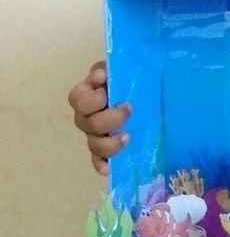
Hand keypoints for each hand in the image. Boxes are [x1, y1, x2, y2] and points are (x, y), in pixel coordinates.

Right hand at [67, 61, 130, 175]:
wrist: (144, 90)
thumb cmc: (129, 77)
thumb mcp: (121, 67)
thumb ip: (112, 67)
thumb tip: (102, 73)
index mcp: (87, 95)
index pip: (78, 99)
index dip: (91, 98)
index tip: (107, 90)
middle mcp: (86, 116)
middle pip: (88, 124)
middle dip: (109, 118)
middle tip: (129, 108)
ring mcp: (95, 135)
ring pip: (94, 145)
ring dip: (109, 143)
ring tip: (128, 136)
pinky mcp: (106, 150)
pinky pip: (98, 161)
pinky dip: (101, 166)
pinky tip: (109, 169)